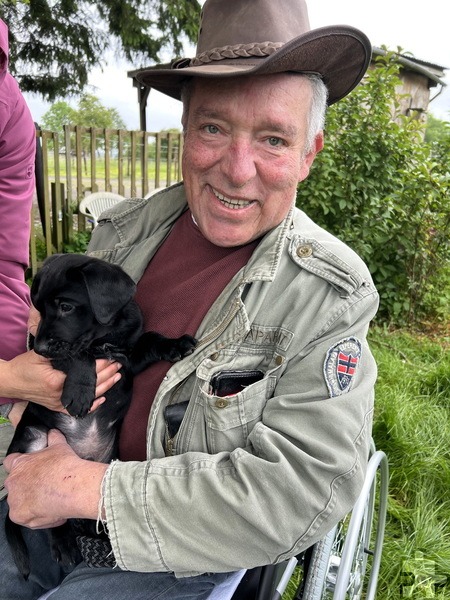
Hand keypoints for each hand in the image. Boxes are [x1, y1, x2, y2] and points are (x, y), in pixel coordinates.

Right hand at [4, 352, 121, 412]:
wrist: (9, 381)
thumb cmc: (23, 366)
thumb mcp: (41, 354)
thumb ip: (61, 353)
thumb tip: (81, 348)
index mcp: (57, 380)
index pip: (86, 372)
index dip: (100, 365)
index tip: (111, 358)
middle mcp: (60, 395)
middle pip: (90, 385)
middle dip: (107, 374)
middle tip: (118, 366)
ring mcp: (59, 403)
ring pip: (87, 397)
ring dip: (104, 387)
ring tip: (116, 377)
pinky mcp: (56, 407)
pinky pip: (77, 408)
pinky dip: (91, 404)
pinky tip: (103, 399)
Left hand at [4, 430, 107, 527]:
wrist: (71, 487)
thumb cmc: (65, 466)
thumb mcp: (60, 447)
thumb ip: (54, 439)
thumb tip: (54, 433)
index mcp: (19, 464)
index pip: (10, 462)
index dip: (21, 465)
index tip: (31, 469)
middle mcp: (12, 482)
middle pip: (15, 484)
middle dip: (28, 486)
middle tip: (45, 485)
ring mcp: (14, 501)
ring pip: (20, 502)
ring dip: (32, 502)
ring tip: (51, 500)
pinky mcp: (19, 517)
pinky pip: (28, 518)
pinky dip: (40, 516)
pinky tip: (55, 511)